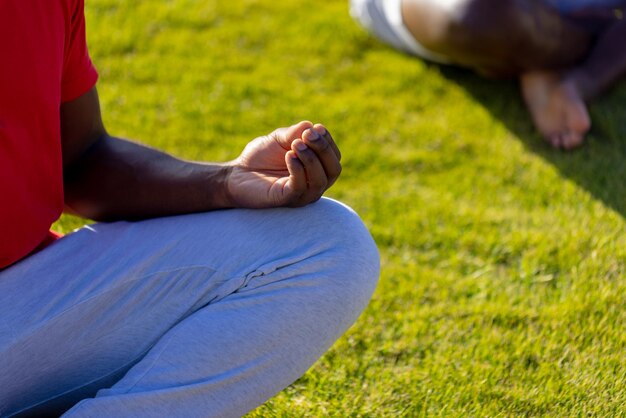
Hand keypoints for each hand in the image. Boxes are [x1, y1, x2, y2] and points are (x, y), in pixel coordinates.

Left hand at [225, 121, 341, 207]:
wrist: (237, 174)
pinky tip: (289, 156)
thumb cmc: (260, 157)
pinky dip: (298, 169)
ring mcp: (302, 195)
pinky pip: (300, 187)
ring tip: (294, 145)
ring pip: (320, 180)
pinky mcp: (287, 200)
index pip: (335, 157)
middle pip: (334, 169)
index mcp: (317, 169)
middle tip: (307, 135)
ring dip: (311, 158)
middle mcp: (314, 184)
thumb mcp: (279, 139)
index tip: (314, 129)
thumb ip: (295, 133)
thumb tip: (312, 127)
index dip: (328, 141)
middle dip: (323, 149)